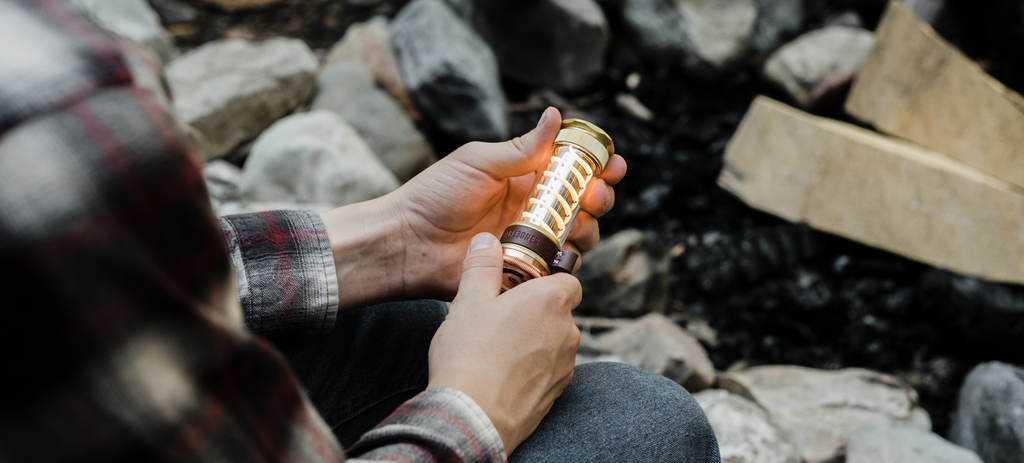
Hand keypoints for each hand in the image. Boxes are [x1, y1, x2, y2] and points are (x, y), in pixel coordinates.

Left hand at [320, 107, 624, 308]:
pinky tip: (562, 252)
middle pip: (585, 204)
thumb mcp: (479, 162)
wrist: (406, 242)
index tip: (613, 163)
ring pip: (579, 237)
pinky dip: (567, 261)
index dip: (598, 165)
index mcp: (525, 177)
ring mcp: (530, 240)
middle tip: (596, 194)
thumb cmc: (435, 195)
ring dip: (588, 228)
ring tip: (577, 222)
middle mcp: (533, 208)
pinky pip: (557, 269)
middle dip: (601, 197)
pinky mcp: (523, 270)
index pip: (573, 168)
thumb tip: (557, 116)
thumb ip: (521, 148)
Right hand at [427, 232, 580, 453]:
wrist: (473, 417)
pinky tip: (503, 372)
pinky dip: (532, 368)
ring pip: (554, 342)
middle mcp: (568, 331)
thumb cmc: (469, 355)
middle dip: (535, 311)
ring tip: (497, 348)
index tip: (522, 285)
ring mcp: (566, 365)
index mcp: (551, 301)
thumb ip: (481, 266)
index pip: (568, 279)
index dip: (546, 279)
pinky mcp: (557, 393)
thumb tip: (486, 241)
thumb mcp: (467, 301)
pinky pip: (548, 370)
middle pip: (559, 311)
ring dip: (534, 340)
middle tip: (500, 317)